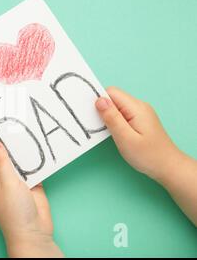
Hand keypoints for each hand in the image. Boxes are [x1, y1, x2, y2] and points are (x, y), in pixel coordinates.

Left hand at [0, 140, 62, 257]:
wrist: (35, 233)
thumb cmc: (14, 213)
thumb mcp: (6, 183)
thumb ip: (1, 162)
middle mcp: (1, 178)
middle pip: (3, 154)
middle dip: (8, 140)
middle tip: (14, 122)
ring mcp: (16, 180)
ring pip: (18, 159)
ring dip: (22, 148)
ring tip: (27, 130)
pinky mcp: (31, 183)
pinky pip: (32, 166)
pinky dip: (35, 158)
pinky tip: (39, 146)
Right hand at [95, 86, 196, 224]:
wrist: (168, 167)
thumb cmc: (148, 155)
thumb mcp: (125, 138)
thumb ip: (112, 118)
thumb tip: (99, 100)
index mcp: (136, 108)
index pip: (112, 92)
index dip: (99, 100)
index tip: (90, 114)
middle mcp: (139, 106)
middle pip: (113, 98)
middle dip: (102, 109)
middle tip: (97, 125)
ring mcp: (140, 113)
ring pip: (117, 106)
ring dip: (107, 116)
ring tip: (106, 131)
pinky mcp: (139, 120)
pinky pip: (122, 114)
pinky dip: (114, 120)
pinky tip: (114, 133)